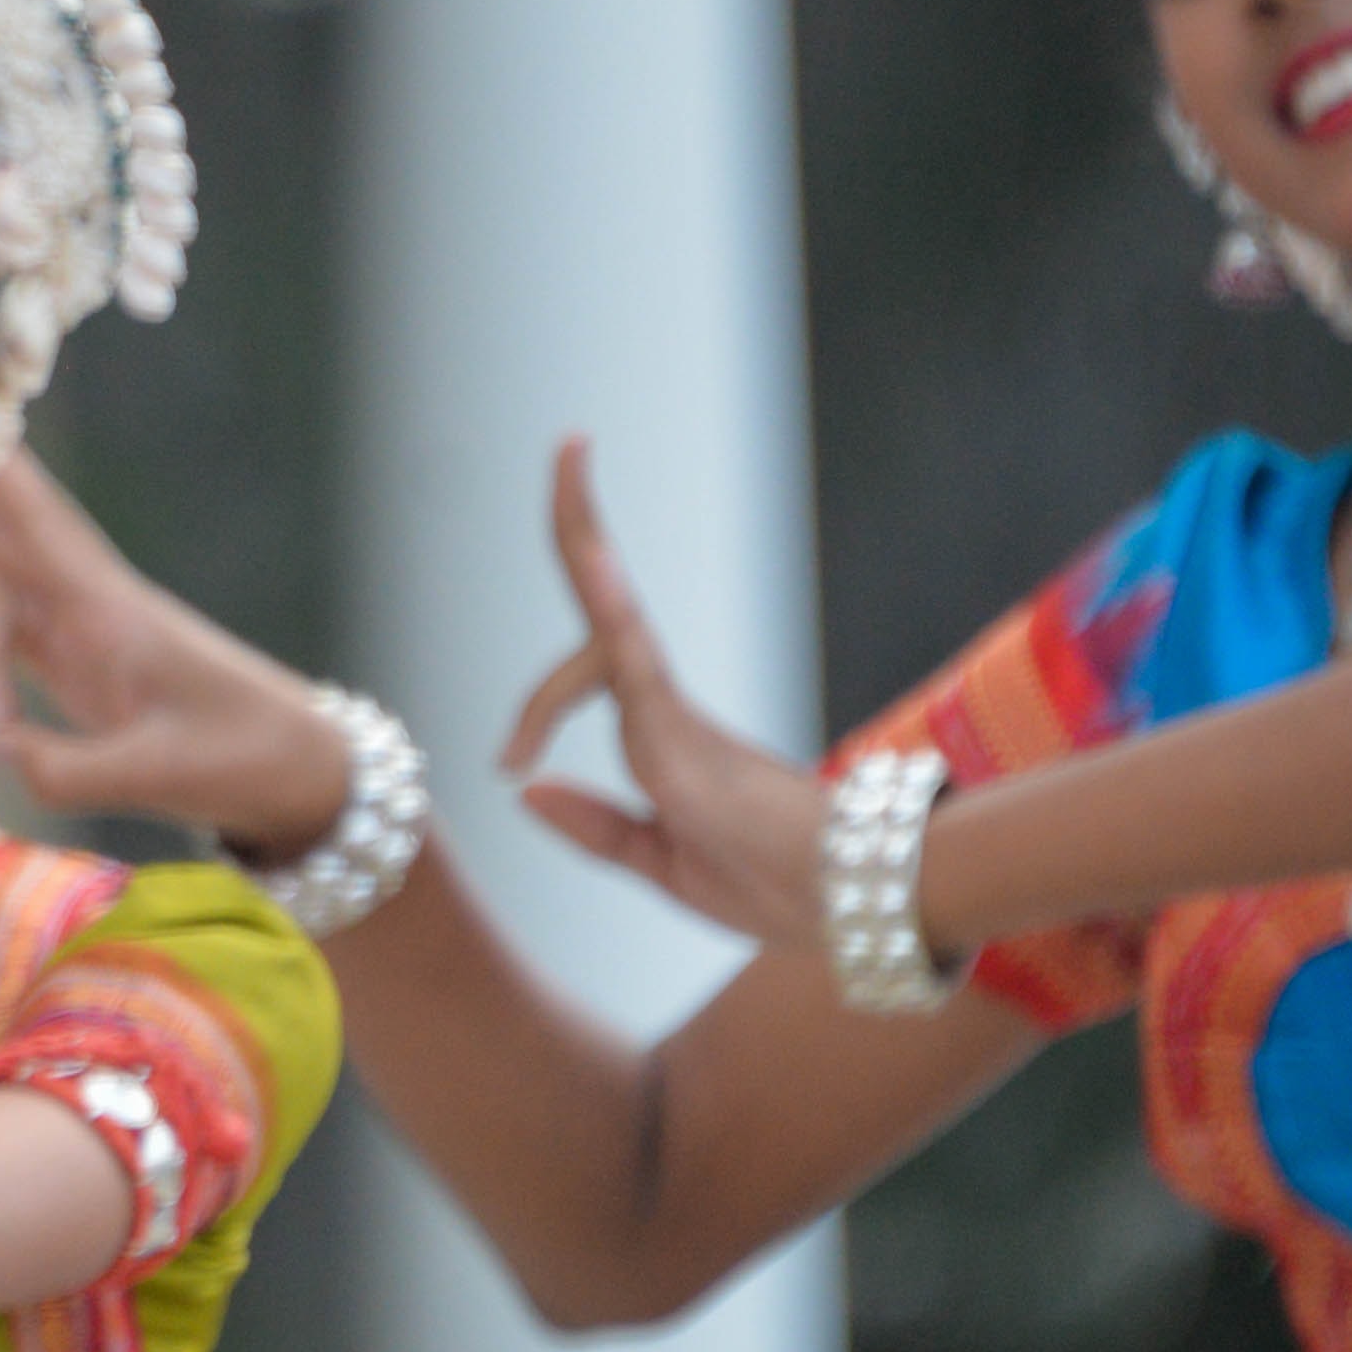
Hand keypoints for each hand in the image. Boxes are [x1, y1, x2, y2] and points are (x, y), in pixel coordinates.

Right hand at [0, 451, 356, 848]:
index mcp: (109, 615)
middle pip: (7, 532)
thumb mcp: (158, 773)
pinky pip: (8, 623)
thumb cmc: (243, 757)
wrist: (299, 768)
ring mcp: (84, 634)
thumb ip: (64, 770)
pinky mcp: (82, 665)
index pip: (34, 529)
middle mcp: (89, 609)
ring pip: (0, 576)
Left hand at [502, 438, 818, 938]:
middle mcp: (662, 709)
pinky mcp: (678, 731)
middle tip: (571, 445)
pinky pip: (631, 654)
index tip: (509, 765)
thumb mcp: (659, 861)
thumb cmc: (772, 885)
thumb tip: (527, 793)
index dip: (538, 707)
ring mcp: (668, 713)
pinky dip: (607, 599)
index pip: (592, 673)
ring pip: (606, 609)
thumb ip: (597, 827)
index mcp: (658, 736)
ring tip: (572, 451)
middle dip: (577, 526)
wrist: (843, 907)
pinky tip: (591, 552)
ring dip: (580, 530)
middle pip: (602, 604)